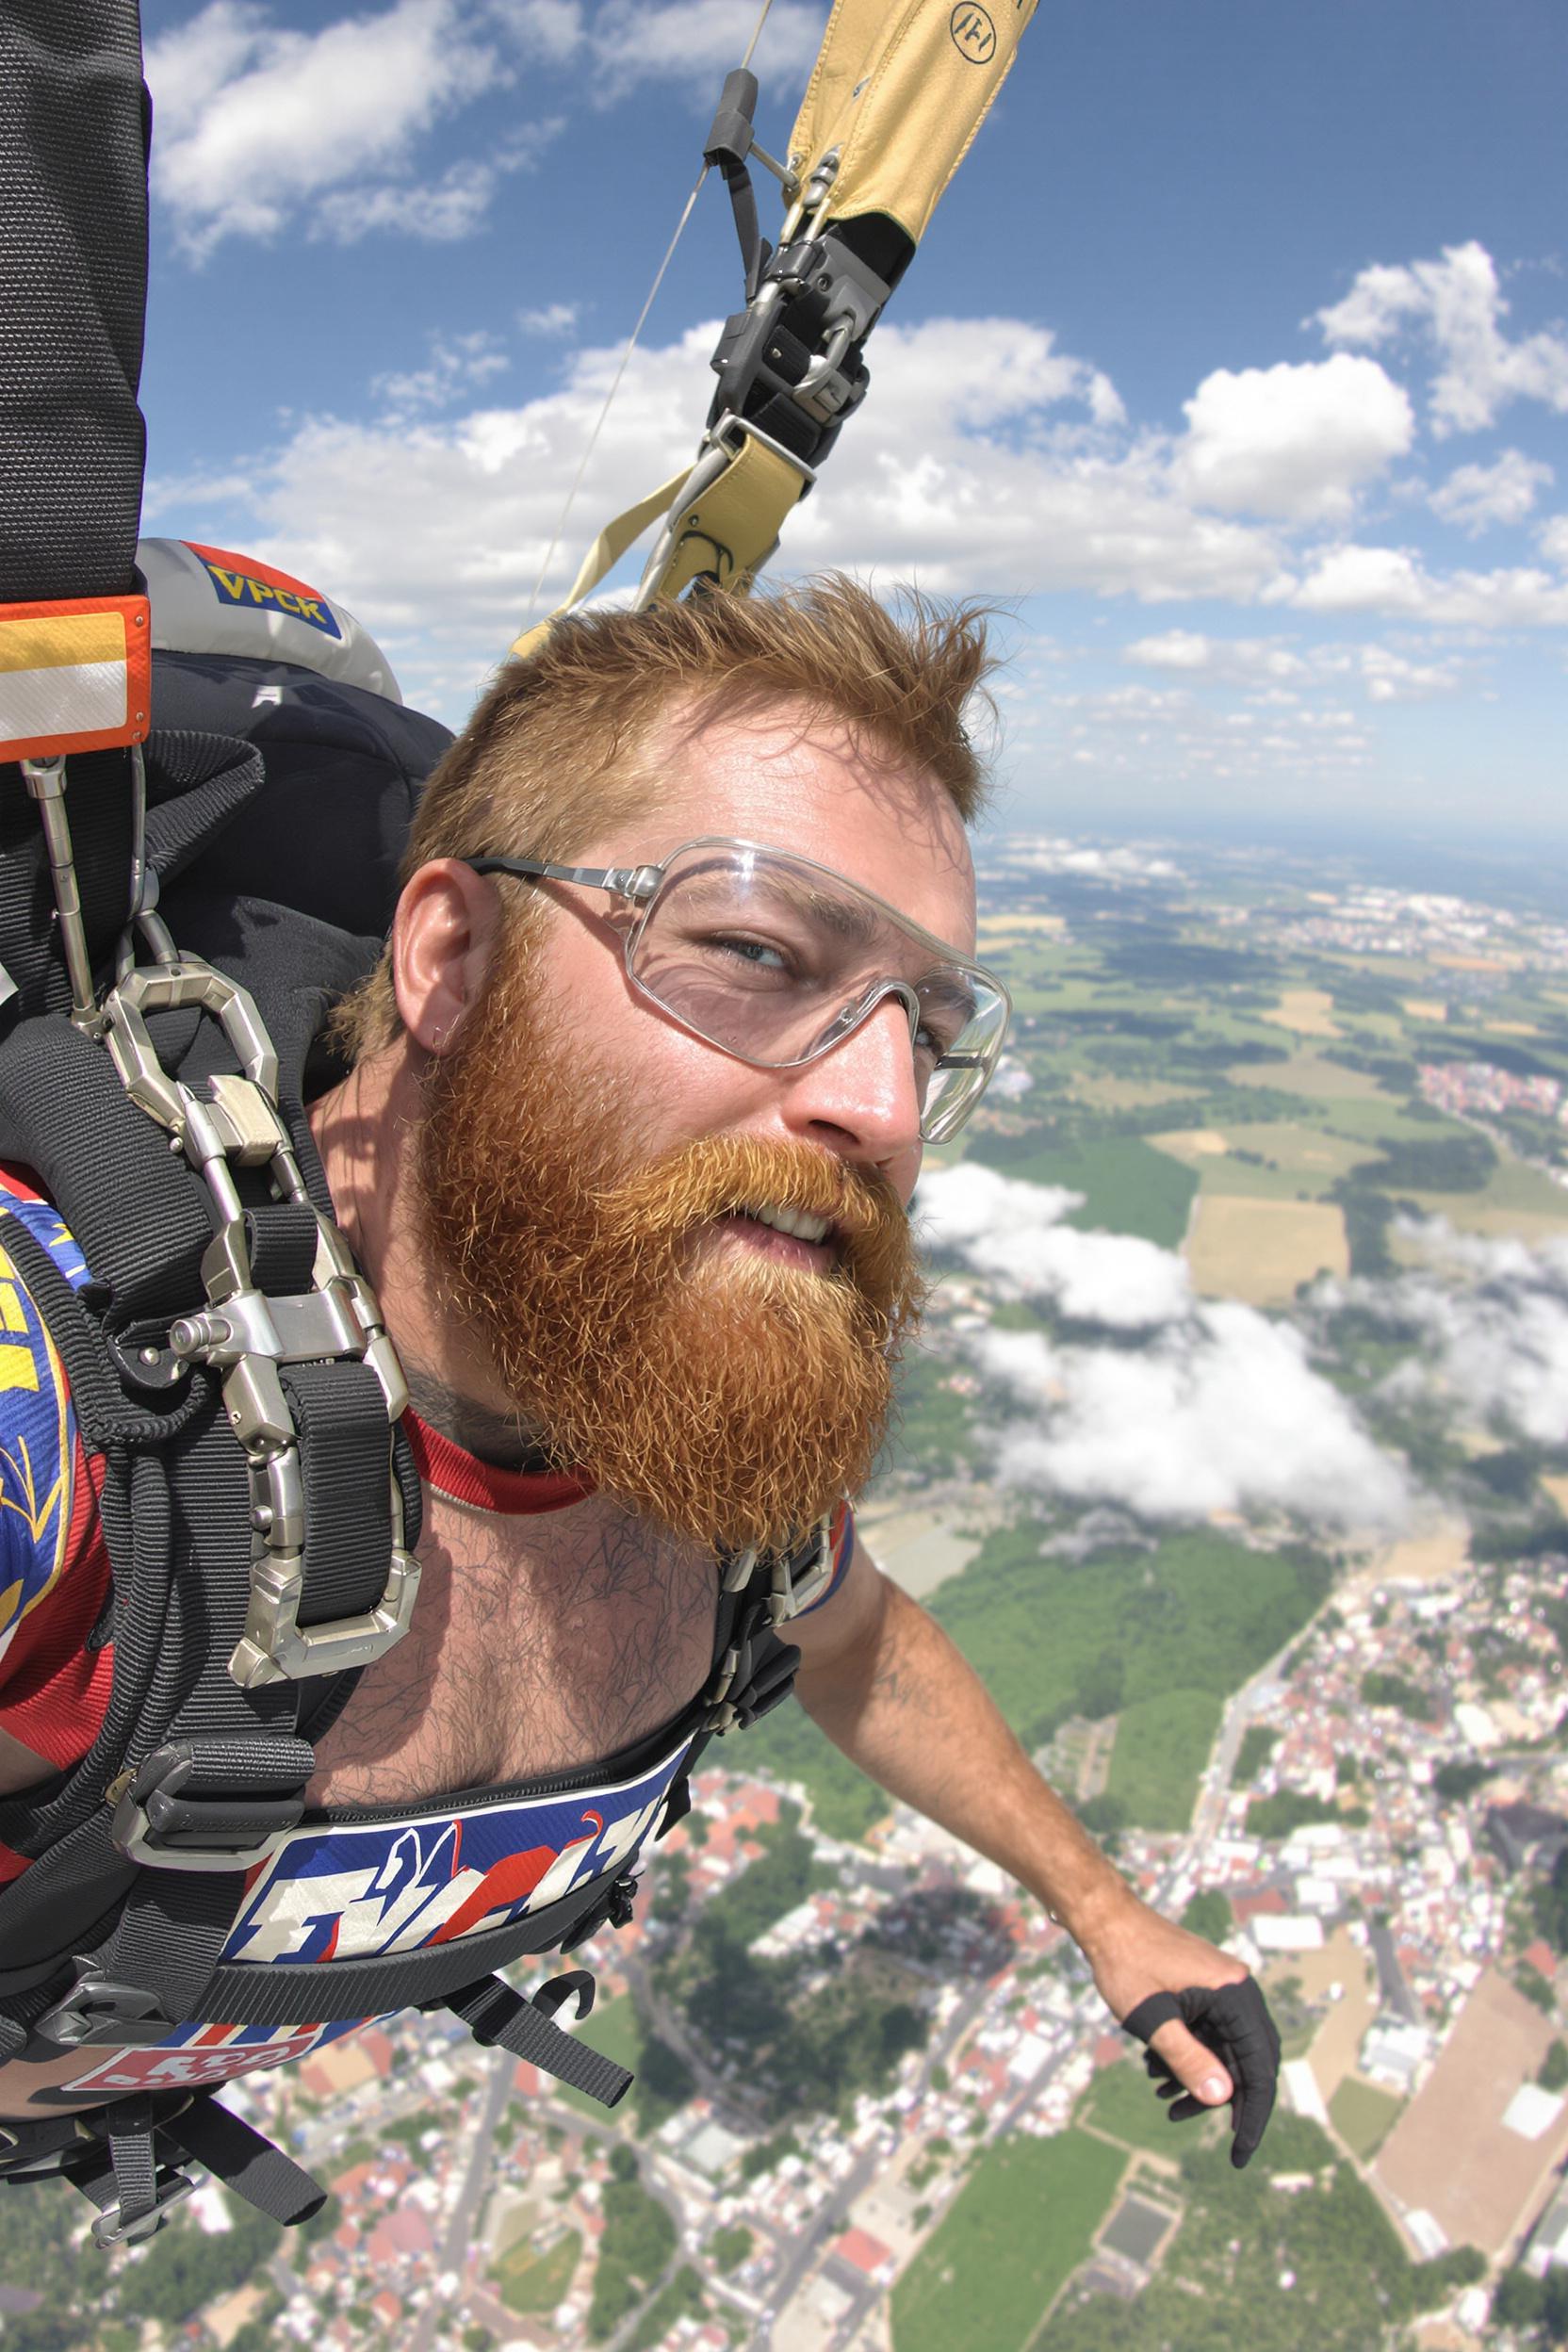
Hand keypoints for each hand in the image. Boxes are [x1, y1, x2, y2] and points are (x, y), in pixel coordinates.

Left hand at [1080, 1899, 1280, 2166]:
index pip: (1258, 2067)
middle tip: (1183, 2118)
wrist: (1105, 1918)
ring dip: (1198, 2078)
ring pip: (1224, 2049)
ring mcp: (1222, 1988)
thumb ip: (1188, 2060)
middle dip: (1220, 2098)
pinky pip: (1210, 2033)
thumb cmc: (1125, 1963)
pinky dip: (1189, 2056)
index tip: (1239, 2152)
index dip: (1252, 2113)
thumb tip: (1225, 2099)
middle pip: (1246, 2061)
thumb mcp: (1153, 2019)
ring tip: (1161, 2098)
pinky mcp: (1206, 1989)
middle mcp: (1237, 1989)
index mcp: (1234, 1994)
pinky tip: (1158, 2073)